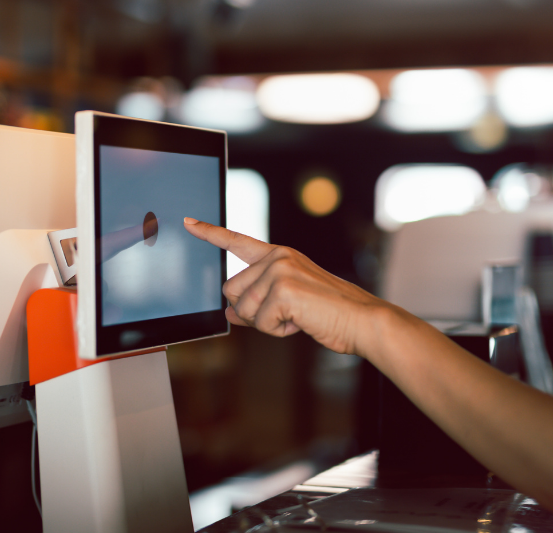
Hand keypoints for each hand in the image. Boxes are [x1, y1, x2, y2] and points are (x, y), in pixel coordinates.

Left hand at [184, 217, 392, 355]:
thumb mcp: (287, 304)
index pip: (237, 241)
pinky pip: (261, 322)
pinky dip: (279, 330)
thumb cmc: (330, 313)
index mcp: (279, 255)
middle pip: (232, 291)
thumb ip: (256, 303)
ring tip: (298, 317)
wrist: (363, 320)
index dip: (210, 233)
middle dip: (252, 311)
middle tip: (286, 314)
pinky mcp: (284, 290)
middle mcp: (277, 257)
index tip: (188, 222)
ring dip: (268, 323)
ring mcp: (280, 271)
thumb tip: (229, 312)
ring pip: (245, 308)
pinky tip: (302, 322)